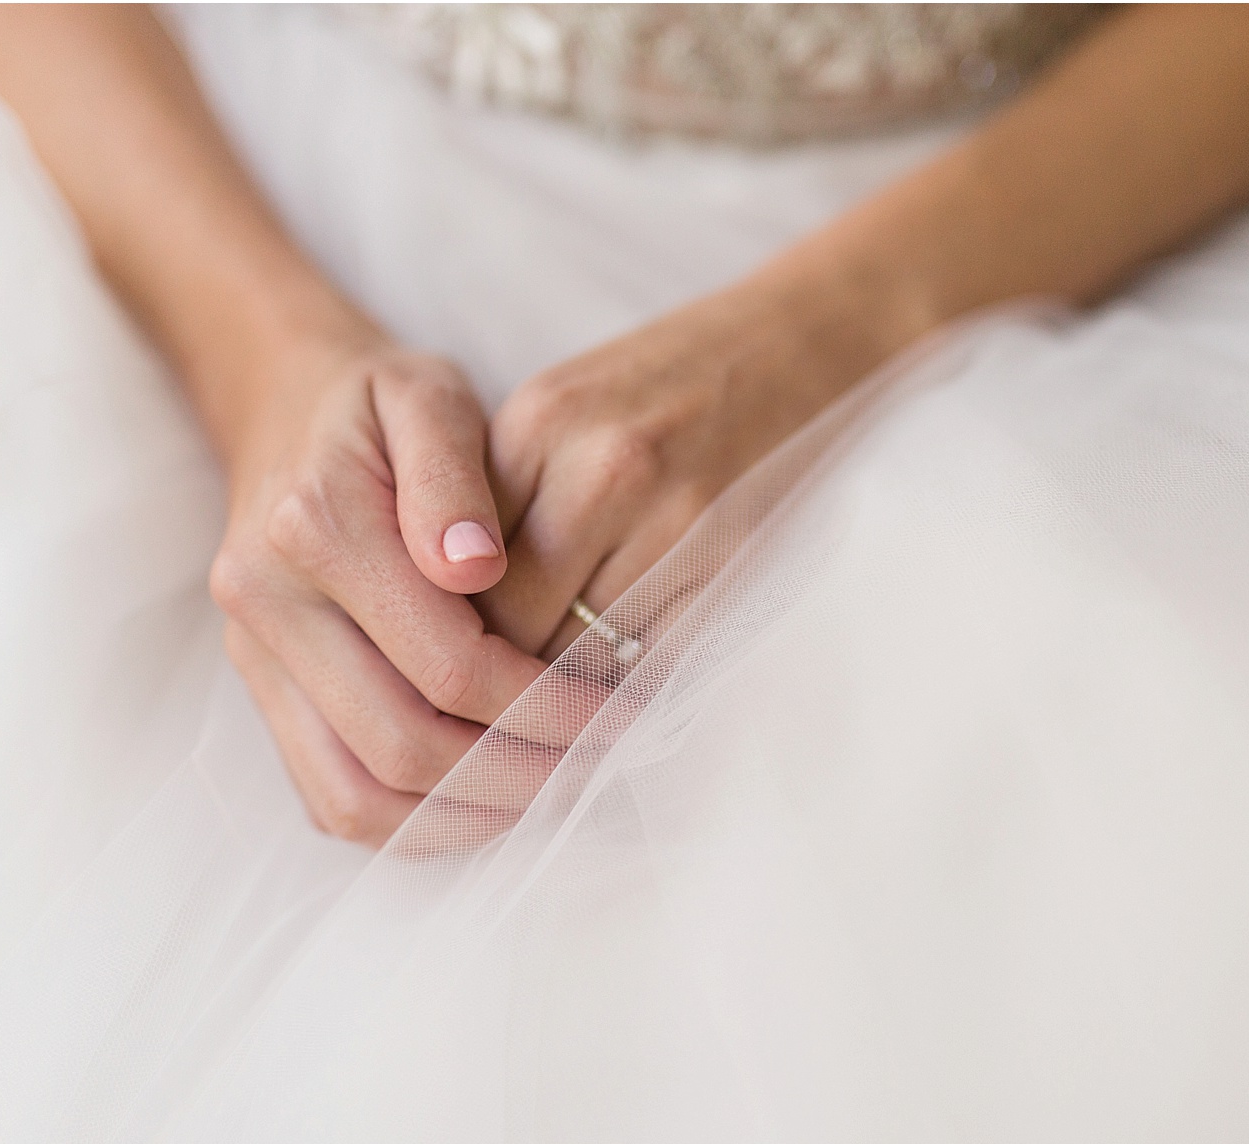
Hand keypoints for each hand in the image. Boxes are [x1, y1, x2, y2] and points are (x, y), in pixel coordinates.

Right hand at [209, 337, 545, 846]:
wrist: (281, 404)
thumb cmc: (378, 405)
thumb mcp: (427, 397)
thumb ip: (453, 476)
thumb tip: (476, 566)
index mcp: (316, 528)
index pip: (448, 662)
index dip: (542, 702)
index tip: (612, 707)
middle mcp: (268, 603)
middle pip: (401, 745)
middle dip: (514, 771)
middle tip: (595, 764)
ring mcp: (253, 657)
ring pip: (354, 796)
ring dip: (462, 814)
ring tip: (548, 793)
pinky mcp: (260, 689)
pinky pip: (327, 795)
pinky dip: (409, 819)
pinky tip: (483, 795)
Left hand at [479, 274, 897, 658]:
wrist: (794, 341)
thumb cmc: (669, 385)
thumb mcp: (564, 411)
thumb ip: (506, 497)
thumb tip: (461, 614)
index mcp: (538, 425)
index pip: (459, 566)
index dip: (454, 623)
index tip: (459, 654)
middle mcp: (598, 467)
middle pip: (514, 617)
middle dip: (504, 667)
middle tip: (503, 695)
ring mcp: (672, 513)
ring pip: (582, 649)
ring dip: (569, 685)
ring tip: (563, 697)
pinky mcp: (729, 554)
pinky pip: (656, 653)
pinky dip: (634, 680)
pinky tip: (625, 678)